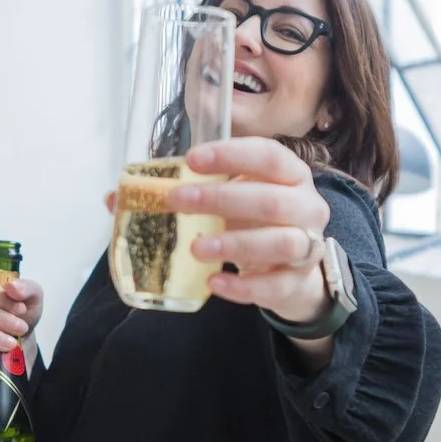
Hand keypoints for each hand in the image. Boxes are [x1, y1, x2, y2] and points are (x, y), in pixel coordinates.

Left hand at [167, 137, 332, 325]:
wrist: (290, 269)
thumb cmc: (258, 222)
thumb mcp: (237, 198)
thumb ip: (200, 189)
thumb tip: (132, 193)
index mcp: (292, 175)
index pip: (269, 156)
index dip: (232, 155)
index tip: (191, 160)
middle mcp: (307, 207)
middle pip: (271, 200)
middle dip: (221, 199)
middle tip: (177, 201)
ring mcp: (308, 246)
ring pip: (282, 243)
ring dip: (235, 244)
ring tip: (196, 248)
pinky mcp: (298, 282)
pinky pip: (275, 286)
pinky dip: (244, 286)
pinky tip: (214, 282)